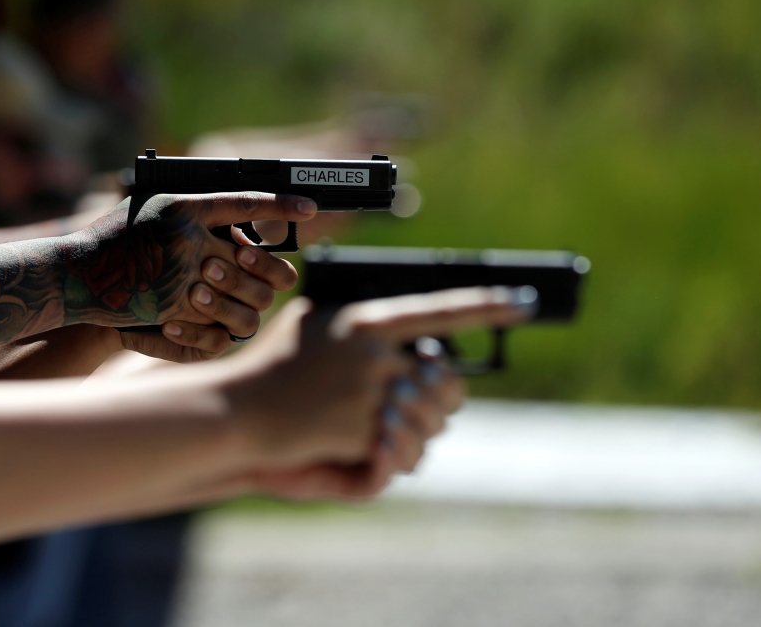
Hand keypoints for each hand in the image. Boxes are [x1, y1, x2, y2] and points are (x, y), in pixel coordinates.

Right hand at [62, 193, 312, 359]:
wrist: (75, 275)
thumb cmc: (112, 238)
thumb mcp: (151, 208)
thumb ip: (192, 209)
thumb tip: (239, 212)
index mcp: (184, 206)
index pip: (245, 202)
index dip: (281, 206)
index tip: (310, 208)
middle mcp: (187, 237)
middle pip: (256, 257)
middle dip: (275, 269)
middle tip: (286, 275)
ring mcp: (182, 275)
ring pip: (245, 293)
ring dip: (254, 299)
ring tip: (254, 299)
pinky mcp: (173, 307)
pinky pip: (218, 319)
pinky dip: (222, 321)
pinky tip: (222, 318)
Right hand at [214, 287, 529, 500]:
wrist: (238, 413)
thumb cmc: (270, 367)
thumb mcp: (311, 324)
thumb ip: (358, 324)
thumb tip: (405, 330)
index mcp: (366, 321)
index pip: (439, 310)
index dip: (486, 305)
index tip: (521, 302)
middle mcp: (377, 355)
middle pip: (446, 381)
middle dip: (441, 401)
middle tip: (417, 409)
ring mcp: (373, 395)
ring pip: (432, 421)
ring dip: (420, 435)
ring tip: (389, 435)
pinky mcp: (367, 433)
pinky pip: (409, 450)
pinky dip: (400, 458)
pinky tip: (374, 452)